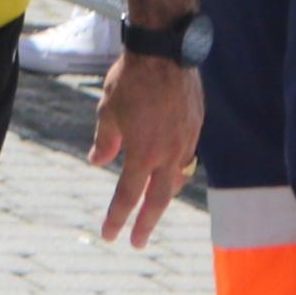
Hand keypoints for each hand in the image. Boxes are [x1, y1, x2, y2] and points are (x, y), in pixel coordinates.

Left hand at [89, 54, 200, 247]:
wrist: (166, 52)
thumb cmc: (131, 80)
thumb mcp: (107, 112)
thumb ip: (105, 142)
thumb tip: (98, 162)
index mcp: (143, 153)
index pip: (128, 196)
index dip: (117, 218)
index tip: (110, 236)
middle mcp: (169, 152)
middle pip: (158, 199)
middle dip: (146, 223)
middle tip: (137, 242)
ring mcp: (187, 141)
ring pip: (177, 179)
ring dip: (164, 197)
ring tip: (151, 209)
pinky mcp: (197, 127)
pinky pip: (187, 158)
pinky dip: (176, 171)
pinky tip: (169, 173)